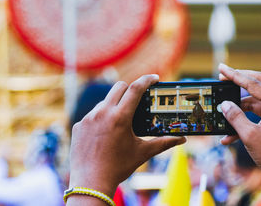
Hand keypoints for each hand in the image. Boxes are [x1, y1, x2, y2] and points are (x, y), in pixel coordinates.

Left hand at [69, 75, 185, 197]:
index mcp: (120, 117)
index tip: (154, 78)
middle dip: (129, 90)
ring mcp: (88, 118)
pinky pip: (91, 115)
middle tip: (137, 100)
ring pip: (104, 101)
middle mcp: (102, 113)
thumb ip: (164, 143)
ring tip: (120, 122)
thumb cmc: (118, 168)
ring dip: (113, 106)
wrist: (91, 184)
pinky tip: (104, 134)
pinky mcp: (78, 126)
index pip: (135, 89)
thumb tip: (182, 139)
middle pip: (118, 87)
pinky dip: (100, 119)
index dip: (147, 80)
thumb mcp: (143, 153)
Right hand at [218, 64, 260, 184]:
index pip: (252, 83)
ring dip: (239, 104)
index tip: (221, 68)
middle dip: (239, 80)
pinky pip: (256, 113)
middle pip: (257, 83)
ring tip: (223, 107)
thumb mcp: (250, 135)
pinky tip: (229, 135)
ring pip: (255, 99)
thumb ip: (235, 117)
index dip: (234, 75)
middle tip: (223, 77)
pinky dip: (243, 119)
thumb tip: (224, 105)